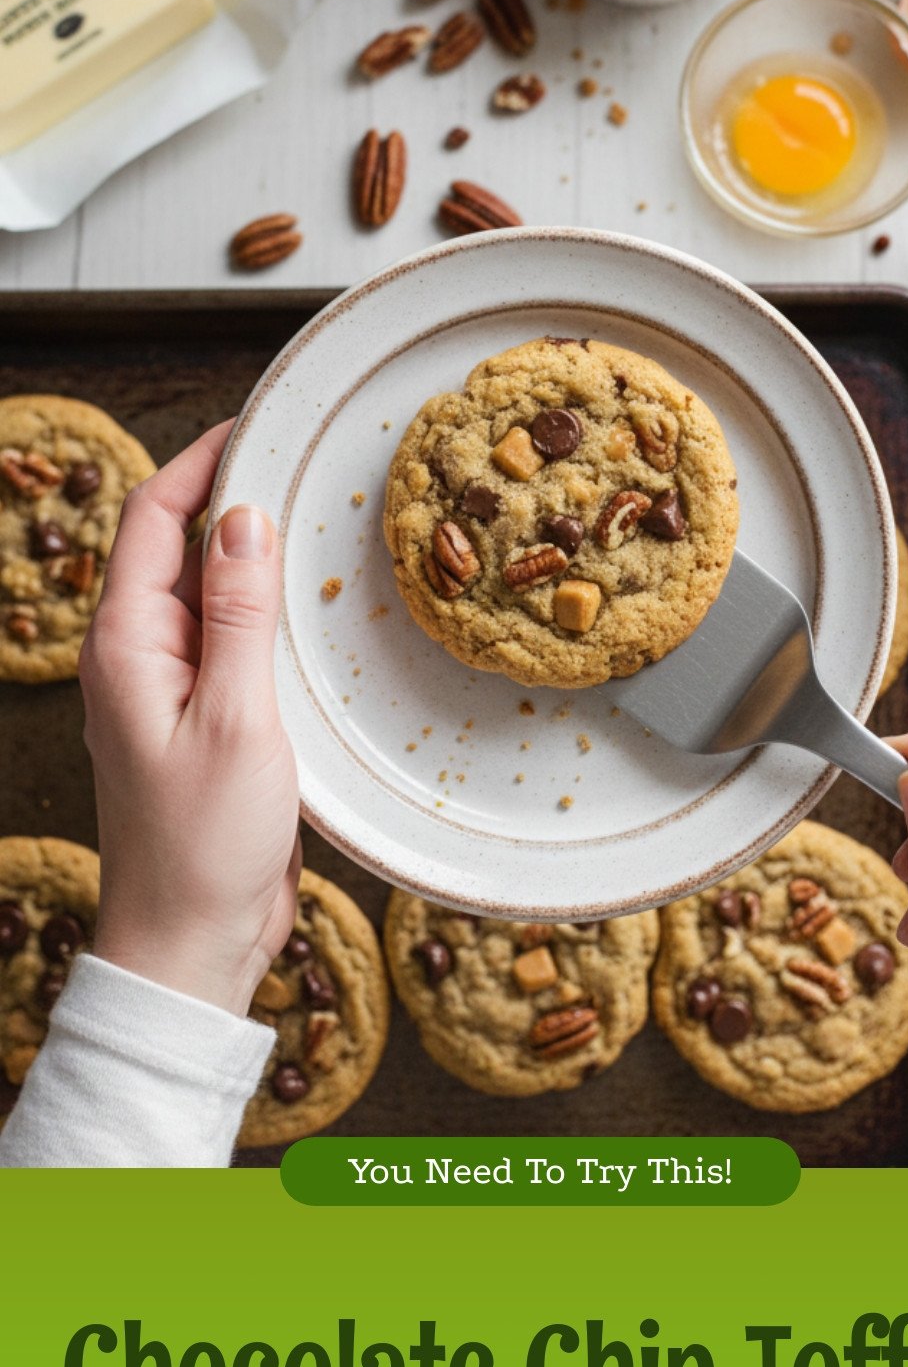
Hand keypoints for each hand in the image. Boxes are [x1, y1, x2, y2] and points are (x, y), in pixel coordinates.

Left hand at [80, 422, 300, 1016]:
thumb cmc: (202, 846)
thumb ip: (240, 616)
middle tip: (308, 468)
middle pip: (182, 550)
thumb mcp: (235, 720)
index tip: (258, 423)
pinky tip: (317, 620)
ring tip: (323, 530)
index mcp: (126, 646)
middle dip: (237, 502)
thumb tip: (244, 518)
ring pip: (214, 600)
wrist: (193, 943)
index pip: (153, 519)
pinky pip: (235, 649)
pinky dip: (271, 622)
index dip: (202, 461)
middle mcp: (140, 659)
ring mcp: (171, 692)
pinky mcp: (207, 725)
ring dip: (260, 564)